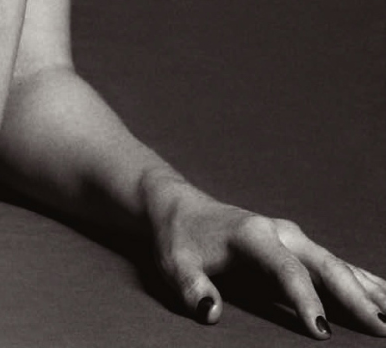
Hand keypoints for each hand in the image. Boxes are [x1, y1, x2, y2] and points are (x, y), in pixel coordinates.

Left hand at [144, 173, 385, 337]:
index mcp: (252, 235)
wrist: (178, 207)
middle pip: (325, 265)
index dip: (305, 301)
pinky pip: (336, 264)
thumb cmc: (178, 239)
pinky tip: (385, 295)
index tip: (322, 332)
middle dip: (356, 298)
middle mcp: (280, 233)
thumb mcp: (174, 263)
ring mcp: (292, 237)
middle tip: (383, 328)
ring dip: (369, 289)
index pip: (287, 271)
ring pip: (338, 264)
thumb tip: (210, 313)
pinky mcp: (296, 246)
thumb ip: (191, 287)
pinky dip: (362, 280)